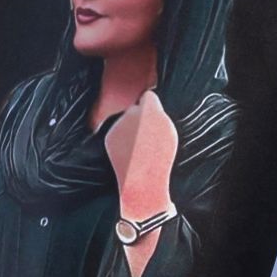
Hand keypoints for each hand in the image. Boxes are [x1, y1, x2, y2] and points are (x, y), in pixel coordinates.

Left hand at [103, 89, 176, 218]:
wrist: (142, 180)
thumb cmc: (160, 157)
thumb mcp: (167, 133)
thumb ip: (158, 114)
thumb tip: (147, 100)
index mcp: (150, 112)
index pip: (148, 96)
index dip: (150, 105)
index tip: (152, 110)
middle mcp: (131, 115)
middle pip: (135, 109)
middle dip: (140, 117)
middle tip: (148, 136)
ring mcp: (118, 125)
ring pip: (125, 121)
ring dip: (131, 129)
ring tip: (140, 147)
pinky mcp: (109, 136)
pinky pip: (117, 132)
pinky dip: (122, 139)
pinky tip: (129, 152)